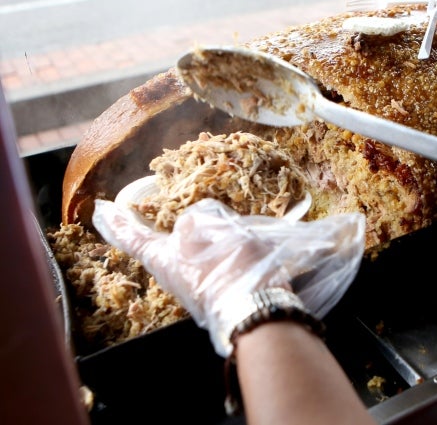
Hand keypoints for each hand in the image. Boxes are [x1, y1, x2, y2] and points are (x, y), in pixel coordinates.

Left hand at [93, 198, 364, 355]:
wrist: (255, 306)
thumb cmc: (227, 265)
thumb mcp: (210, 227)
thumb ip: (196, 221)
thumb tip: (193, 229)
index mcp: (163, 257)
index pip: (132, 235)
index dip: (117, 222)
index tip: (101, 209)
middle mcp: (172, 273)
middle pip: (162, 245)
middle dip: (161, 228)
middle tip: (161, 210)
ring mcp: (194, 284)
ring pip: (189, 253)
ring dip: (195, 238)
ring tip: (211, 224)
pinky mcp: (216, 290)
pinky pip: (212, 261)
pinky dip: (219, 248)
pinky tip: (236, 243)